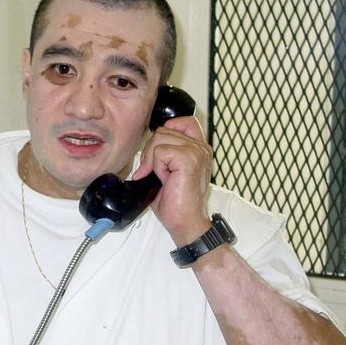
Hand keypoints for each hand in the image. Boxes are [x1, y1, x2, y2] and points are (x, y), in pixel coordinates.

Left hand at [132, 116, 211, 244]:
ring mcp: (196, 152)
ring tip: (163, 178)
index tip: (158, 155)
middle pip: (163, 130)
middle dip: (151, 151)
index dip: (165, 132)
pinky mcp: (189, 160)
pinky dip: (156, 167)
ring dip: (153, 161)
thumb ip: (162, 153)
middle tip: (156, 173)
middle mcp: (201, 148)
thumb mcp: (167, 172)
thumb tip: (145, 145)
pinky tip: (165, 180)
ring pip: (159, 139)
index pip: (181, 122)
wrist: (185, 222)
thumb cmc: (176, 202)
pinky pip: (160, 152)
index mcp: (198, 149)